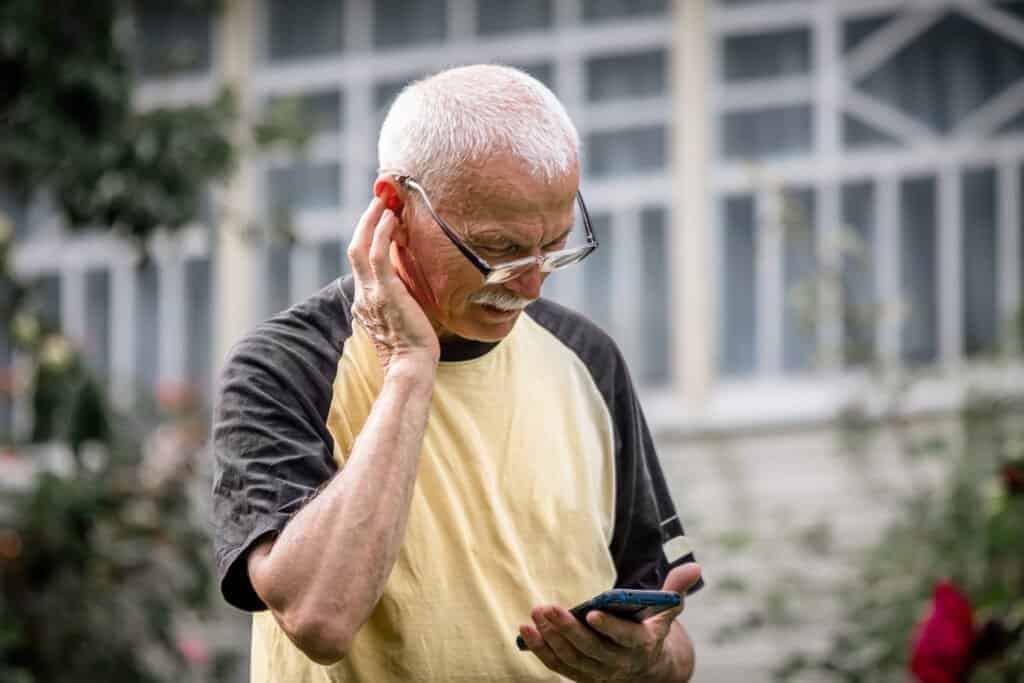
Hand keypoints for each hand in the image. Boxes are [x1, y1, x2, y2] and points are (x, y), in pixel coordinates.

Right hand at [347, 197, 439, 371]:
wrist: (412, 366)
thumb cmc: (414, 346)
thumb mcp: (404, 314)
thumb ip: (401, 295)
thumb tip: (410, 279)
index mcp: (365, 300)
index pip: (362, 261)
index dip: (369, 237)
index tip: (382, 218)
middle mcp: (362, 294)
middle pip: (355, 248)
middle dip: (365, 221)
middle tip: (380, 200)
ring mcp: (370, 293)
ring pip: (361, 247)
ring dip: (371, 221)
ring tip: (385, 202)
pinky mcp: (384, 293)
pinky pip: (377, 255)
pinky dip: (381, 234)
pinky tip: (391, 219)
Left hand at [518, 564, 700, 681]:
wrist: (646, 668)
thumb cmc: (652, 629)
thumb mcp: (667, 611)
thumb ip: (675, 590)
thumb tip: (695, 567)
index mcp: (641, 644)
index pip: (625, 638)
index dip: (610, 627)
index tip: (592, 611)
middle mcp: (619, 663)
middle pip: (591, 649)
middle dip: (569, 630)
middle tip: (549, 607)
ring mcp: (597, 673)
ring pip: (572, 659)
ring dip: (551, 638)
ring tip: (537, 613)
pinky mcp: (581, 676)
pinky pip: (558, 666)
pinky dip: (541, 650)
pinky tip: (526, 630)